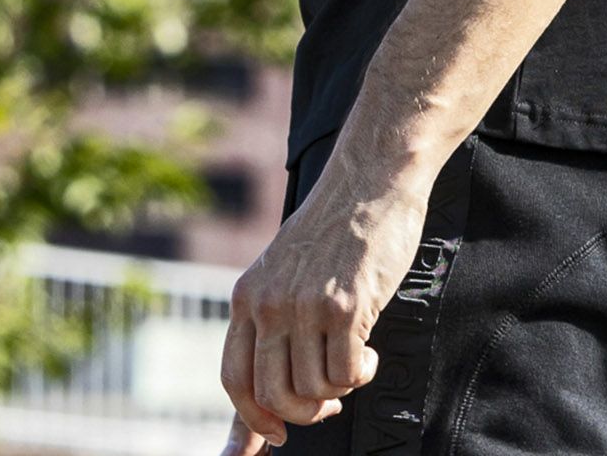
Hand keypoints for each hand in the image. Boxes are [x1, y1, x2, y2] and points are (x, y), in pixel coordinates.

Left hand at [220, 156, 433, 446]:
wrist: (371, 178)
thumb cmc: (334, 227)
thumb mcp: (285, 272)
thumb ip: (268, 330)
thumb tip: (251, 425)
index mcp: (248, 294)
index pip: (234, 379)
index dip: (253, 420)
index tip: (276, 435)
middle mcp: (270, 303)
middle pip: (272, 394)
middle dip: (303, 414)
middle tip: (329, 404)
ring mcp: (306, 305)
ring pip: (313, 390)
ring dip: (339, 389)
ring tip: (355, 360)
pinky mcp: (346, 305)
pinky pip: (347, 374)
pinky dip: (362, 374)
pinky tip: (370, 350)